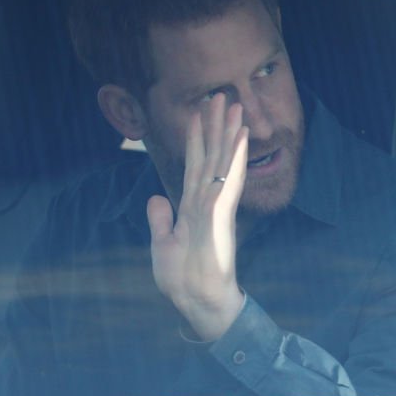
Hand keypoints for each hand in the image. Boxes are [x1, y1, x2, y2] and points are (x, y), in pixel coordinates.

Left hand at [147, 93, 248, 340]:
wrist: (195, 300)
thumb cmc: (182, 278)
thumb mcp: (162, 243)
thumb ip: (160, 219)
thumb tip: (156, 197)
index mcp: (190, 206)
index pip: (193, 164)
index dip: (195, 139)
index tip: (196, 114)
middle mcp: (205, 199)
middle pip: (210, 154)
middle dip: (214, 125)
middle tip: (219, 96)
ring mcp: (215, 203)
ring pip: (222, 159)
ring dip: (228, 131)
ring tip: (234, 105)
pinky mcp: (222, 212)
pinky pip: (229, 178)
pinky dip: (234, 156)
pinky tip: (240, 136)